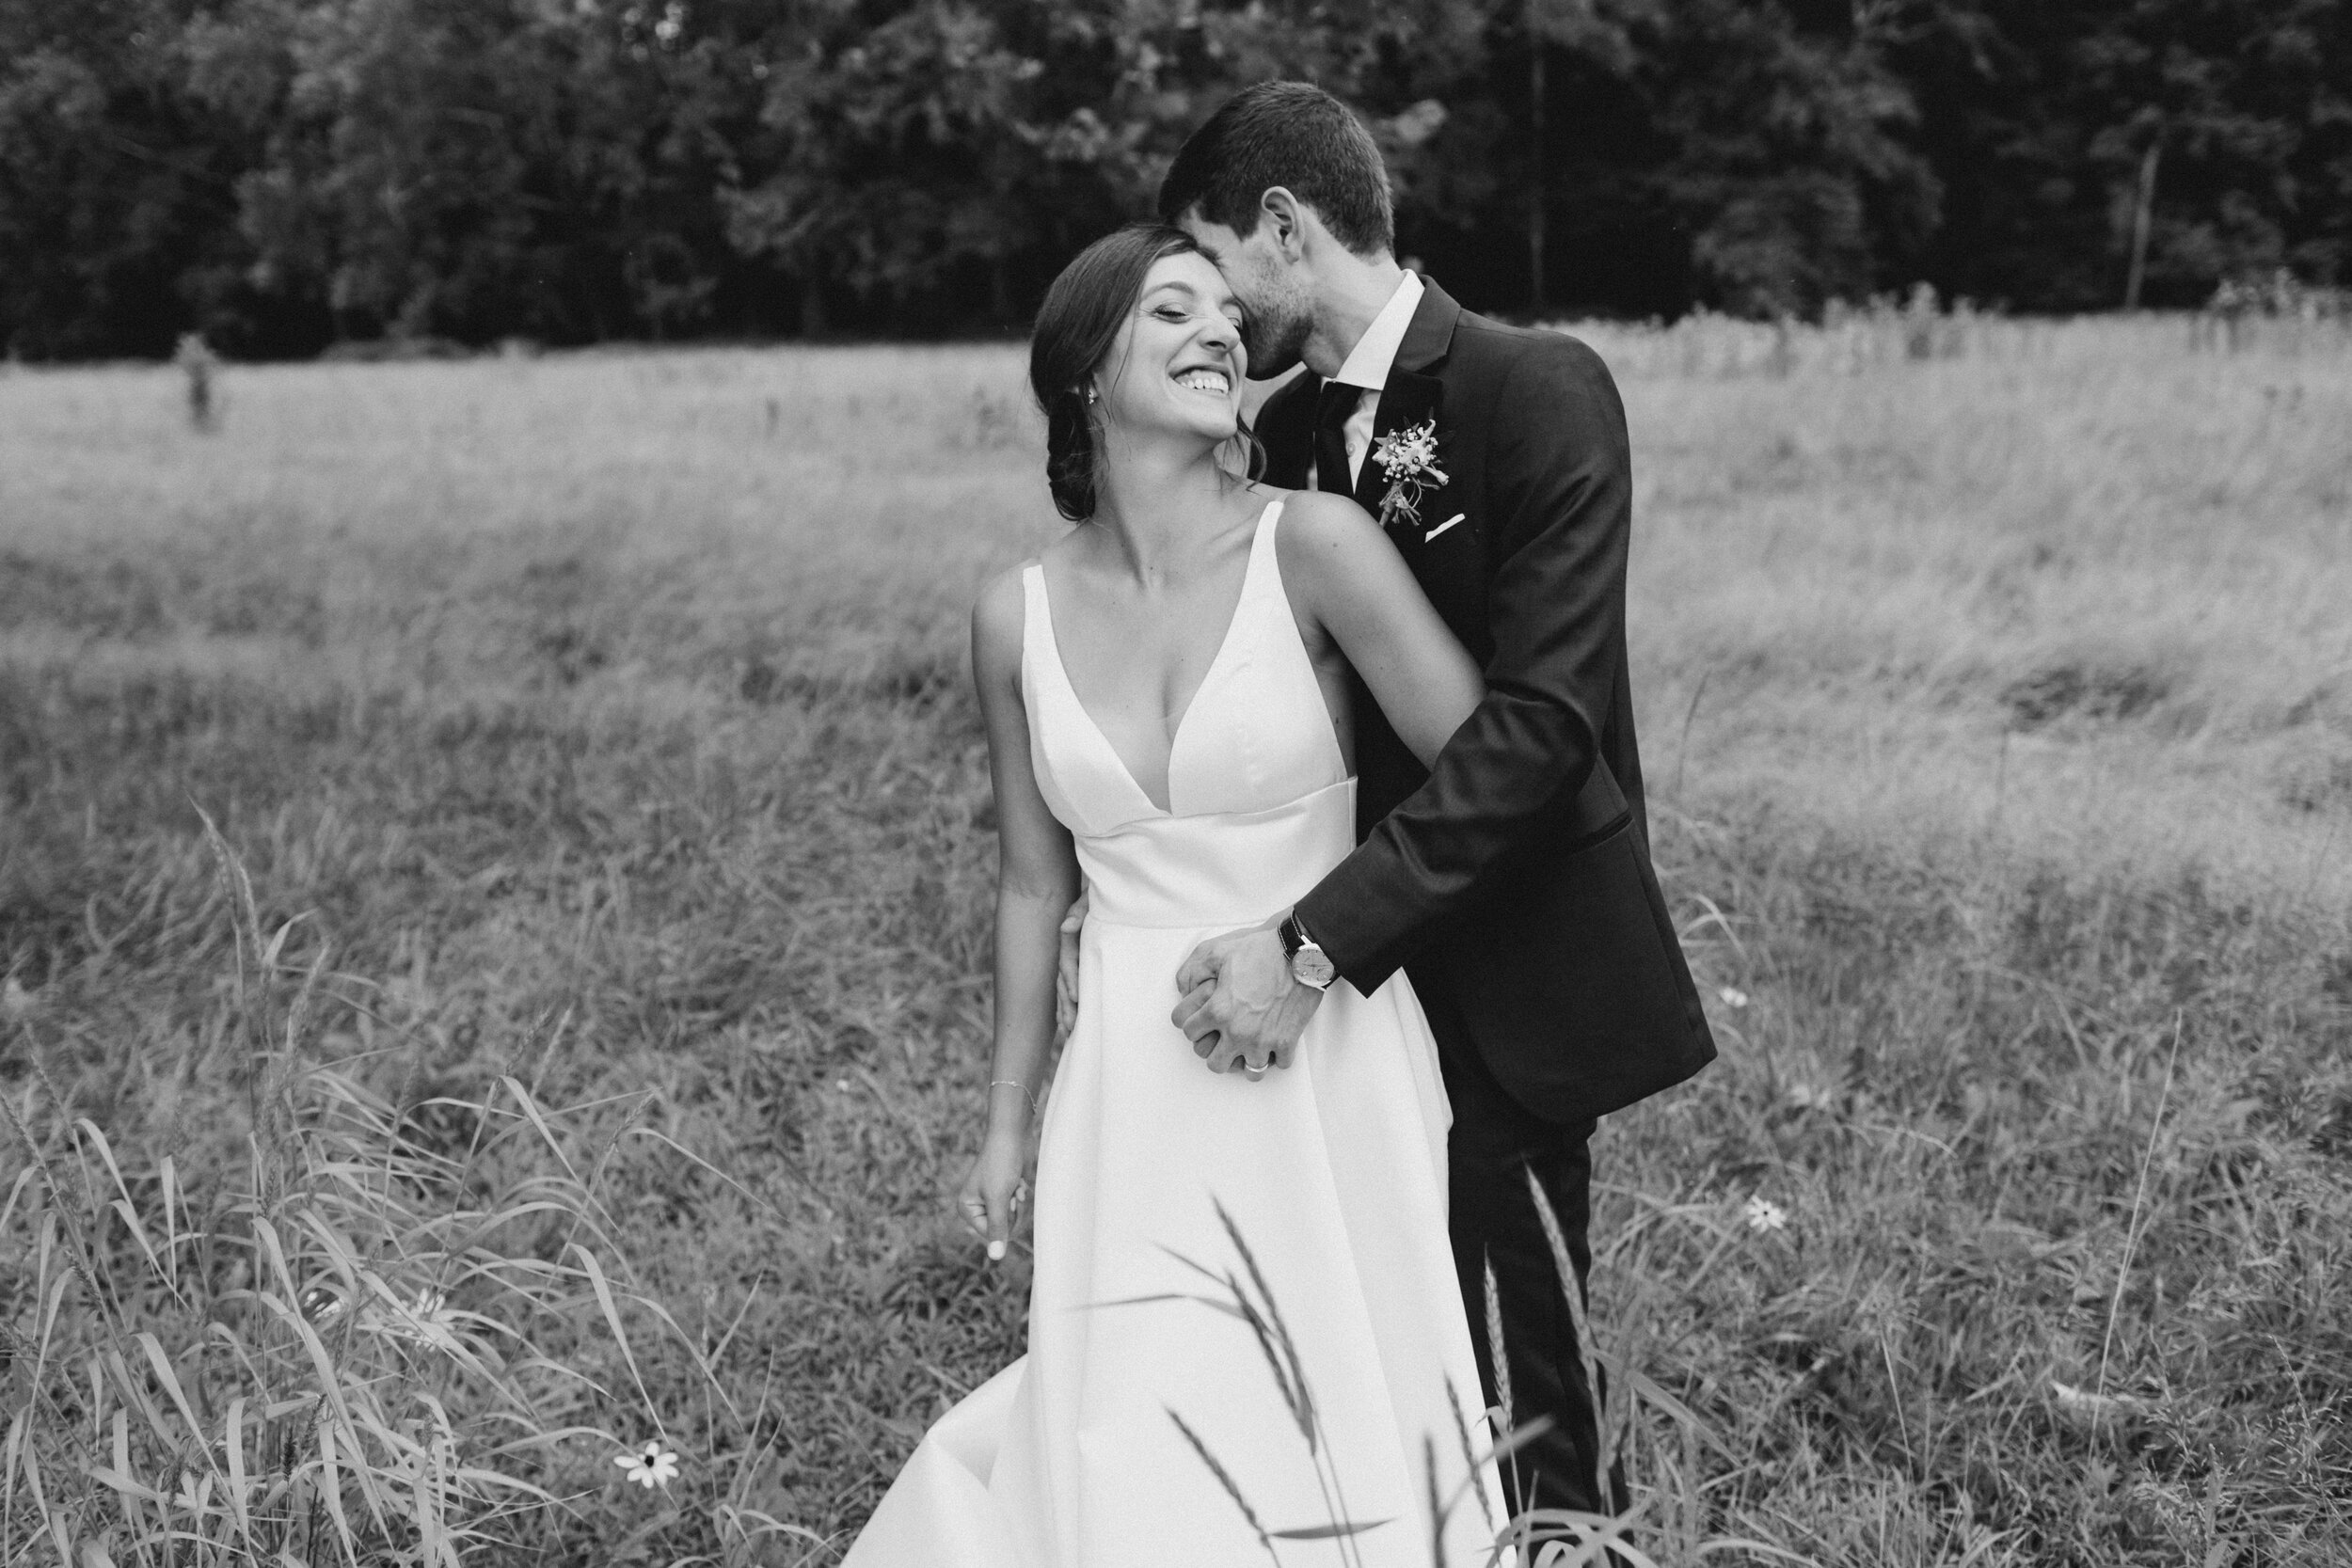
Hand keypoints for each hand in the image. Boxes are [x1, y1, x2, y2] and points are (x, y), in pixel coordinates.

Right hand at [955, 1131, 1028, 1262]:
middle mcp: (977, 1206)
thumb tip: (996, 1257)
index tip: (1007, 1201)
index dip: (1004, 1222)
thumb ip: (997, 1228)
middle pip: (1003, 1229)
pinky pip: (1019, 1207)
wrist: (1012, 1135)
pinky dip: (1023, 1195)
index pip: (990, 1234)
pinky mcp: (1006, 1193)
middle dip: (1013, 1211)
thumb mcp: (998, 1198)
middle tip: (1011, 1191)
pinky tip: (1020, 1182)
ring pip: (1013, 1219)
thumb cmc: (1001, 1163)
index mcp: (967, 1208)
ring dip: (1019, 1202)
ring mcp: (993, 1199)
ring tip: (1015, 1184)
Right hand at [1054, 889, 1087, 1045]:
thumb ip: (1079, 910)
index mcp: (1071, 937)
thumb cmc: (1102, 894)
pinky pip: (1077, 984)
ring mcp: (1075, 956)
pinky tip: (1075, 1021)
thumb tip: (1064, 928)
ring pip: (1066, 987)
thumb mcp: (1091, 897)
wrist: (1111, 888)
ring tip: (1070, 1032)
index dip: (1071, 981)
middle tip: (1071, 1028)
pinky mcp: (1083, 960)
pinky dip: (1073, 1002)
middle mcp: (1069, 949)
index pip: (1068, 963)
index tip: (1077, 998)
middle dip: (1066, 1005)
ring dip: (1067, 1008)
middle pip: (1063, 981)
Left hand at [1171, 918, 1324, 1077]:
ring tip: (1247, 1047)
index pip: (1189, 1032)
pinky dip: (1276, 1056)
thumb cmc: (1260, 951)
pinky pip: (1279, 1065)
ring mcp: (1264, 1040)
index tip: (1199, 1020)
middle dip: (1215, 1051)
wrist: (1300, 953)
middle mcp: (1238, 1032)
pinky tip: (1272, 1043)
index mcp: (1218, 1010)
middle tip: (1220, 1039)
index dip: (1190, 1024)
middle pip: (1215, 1063)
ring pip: (1250, 1072)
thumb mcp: (1217, 951)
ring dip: (1247, 1060)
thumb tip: (1183, 988)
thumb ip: (1193, 969)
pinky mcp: (1287, 1041)